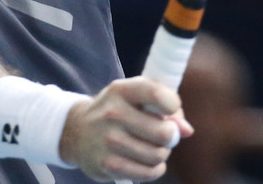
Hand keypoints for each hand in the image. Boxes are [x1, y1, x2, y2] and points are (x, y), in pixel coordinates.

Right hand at [58, 77, 193, 181]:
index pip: (156, 93)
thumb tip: (187, 130)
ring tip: (153, 147)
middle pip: (164, 132)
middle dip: (171, 136)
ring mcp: (108, 140)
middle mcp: (113, 113)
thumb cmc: (116, 110)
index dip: (172, 104)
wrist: (76, 131)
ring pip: (157, 155)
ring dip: (162, 153)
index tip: (170, 109)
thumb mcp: (135, 97)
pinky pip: (148, 172)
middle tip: (165, 134)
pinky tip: (147, 161)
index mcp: (121, 90)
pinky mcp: (107, 165)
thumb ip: (164, 106)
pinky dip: (154, 169)